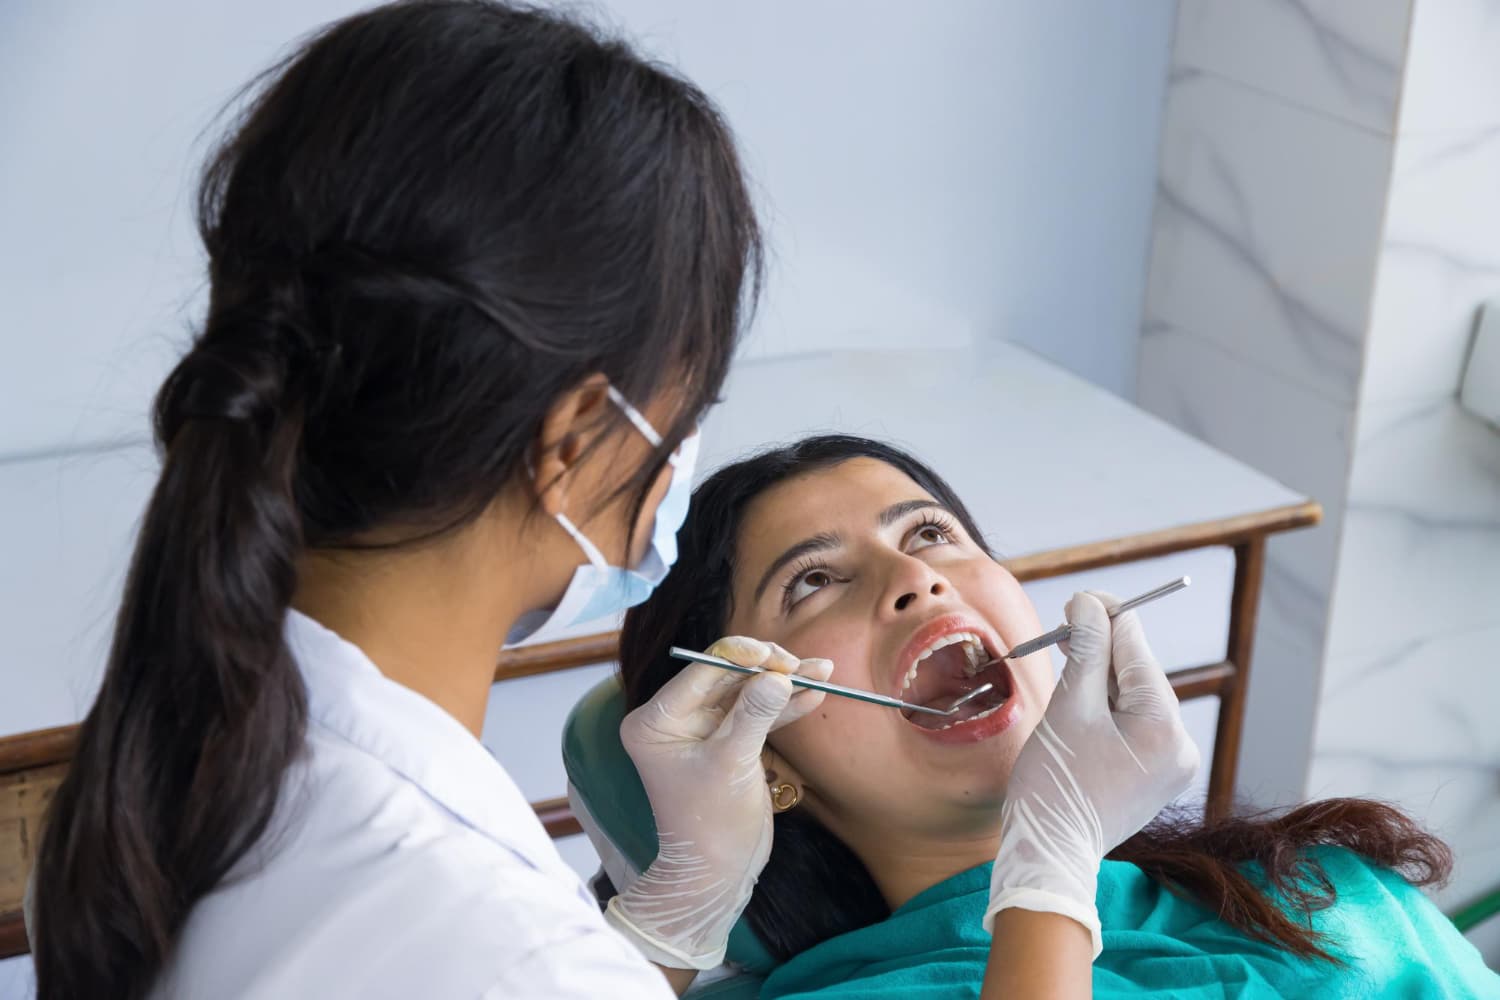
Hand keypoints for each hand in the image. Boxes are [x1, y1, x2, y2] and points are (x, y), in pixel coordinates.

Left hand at [606, 636, 830, 968]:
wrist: (718, 874)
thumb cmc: (711, 823)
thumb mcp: (731, 763)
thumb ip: (754, 715)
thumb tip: (779, 676)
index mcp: (656, 720)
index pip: (701, 673)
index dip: (739, 658)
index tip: (775, 655)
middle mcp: (676, 719)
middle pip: (727, 677)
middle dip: (768, 669)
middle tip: (802, 664)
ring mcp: (703, 730)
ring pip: (747, 693)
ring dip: (784, 683)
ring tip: (822, 670)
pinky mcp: (729, 743)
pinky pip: (757, 715)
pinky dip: (785, 706)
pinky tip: (814, 691)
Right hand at [985, 592, 1198, 956]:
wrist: (1051, 853)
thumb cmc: (1054, 784)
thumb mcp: (1068, 707)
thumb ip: (1086, 650)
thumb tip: (1090, 603)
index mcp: (1165, 726)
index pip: (1137, 648)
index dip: (1107, 615)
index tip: (1079, 597)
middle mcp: (1181, 743)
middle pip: (1138, 671)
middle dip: (1101, 649)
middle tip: (1064, 628)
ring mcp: (1172, 762)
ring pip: (1134, 696)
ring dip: (1100, 678)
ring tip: (1067, 672)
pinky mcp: (1156, 773)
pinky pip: (1132, 722)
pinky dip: (1106, 707)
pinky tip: (1079, 706)